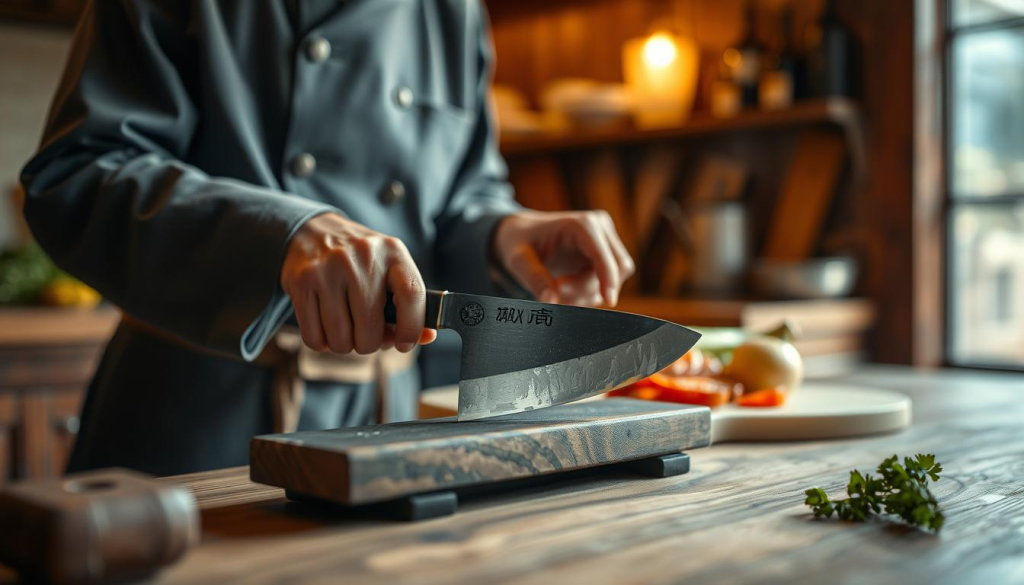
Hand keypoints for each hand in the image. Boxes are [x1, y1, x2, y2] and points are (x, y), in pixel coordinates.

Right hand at [280, 213, 436, 352]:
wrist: (313, 232)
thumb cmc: (360, 261)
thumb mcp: (390, 269)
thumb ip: (410, 304)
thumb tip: (426, 337)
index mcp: (393, 252)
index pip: (412, 294)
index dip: (411, 328)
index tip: (405, 343)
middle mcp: (362, 257)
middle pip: (371, 328)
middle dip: (369, 343)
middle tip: (364, 333)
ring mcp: (330, 269)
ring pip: (341, 338)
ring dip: (344, 344)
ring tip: (344, 327)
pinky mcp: (303, 282)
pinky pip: (314, 337)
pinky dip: (321, 342)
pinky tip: (325, 327)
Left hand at [492, 210, 634, 306]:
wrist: (522, 233)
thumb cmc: (520, 241)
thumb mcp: (519, 260)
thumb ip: (535, 279)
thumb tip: (551, 301)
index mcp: (580, 224)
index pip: (604, 255)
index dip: (609, 279)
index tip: (609, 300)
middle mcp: (598, 226)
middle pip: (615, 268)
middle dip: (589, 290)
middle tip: (560, 298)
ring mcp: (605, 238)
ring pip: (616, 276)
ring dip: (589, 293)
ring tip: (558, 292)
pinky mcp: (606, 250)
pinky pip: (610, 278)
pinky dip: (590, 290)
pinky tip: (567, 289)